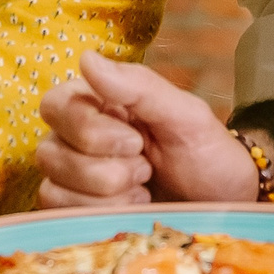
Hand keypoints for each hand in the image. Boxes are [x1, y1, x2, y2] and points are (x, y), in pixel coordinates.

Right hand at [35, 52, 257, 207]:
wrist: (223, 204)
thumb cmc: (205, 153)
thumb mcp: (185, 115)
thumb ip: (139, 86)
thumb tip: (87, 59)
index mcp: (97, 102)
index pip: (54, 106)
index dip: (90, 131)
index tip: (137, 141)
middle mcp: (74, 136)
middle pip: (50, 152)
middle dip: (107, 170)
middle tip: (146, 168)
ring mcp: (71, 176)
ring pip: (53, 187)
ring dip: (106, 195)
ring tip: (142, 189)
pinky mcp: (75, 211)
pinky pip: (59, 213)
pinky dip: (100, 214)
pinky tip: (130, 209)